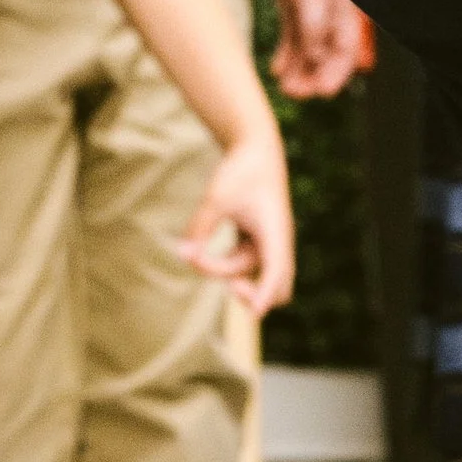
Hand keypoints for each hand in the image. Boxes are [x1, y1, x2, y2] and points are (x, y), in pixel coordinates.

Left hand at [180, 125, 295, 318]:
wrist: (255, 148)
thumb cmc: (240, 170)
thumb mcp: (216, 196)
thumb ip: (200, 226)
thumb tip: (183, 253)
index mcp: (276, 232)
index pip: (276, 272)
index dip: (265, 294)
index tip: (254, 313)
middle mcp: (277, 243)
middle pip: (278, 288)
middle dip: (251, 293)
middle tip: (227, 286)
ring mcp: (269, 243)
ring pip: (249, 274)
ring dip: (223, 270)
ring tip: (193, 253)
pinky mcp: (258, 240)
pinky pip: (244, 265)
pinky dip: (224, 264)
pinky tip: (201, 253)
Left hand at [267, 0, 367, 96]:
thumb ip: (314, 29)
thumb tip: (317, 59)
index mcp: (345, 10)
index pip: (347, 50)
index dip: (336, 73)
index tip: (322, 93)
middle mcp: (332, 14)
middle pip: (327, 53)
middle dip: (314, 75)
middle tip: (296, 94)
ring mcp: (313, 11)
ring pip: (309, 48)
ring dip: (299, 69)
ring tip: (284, 87)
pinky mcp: (296, 7)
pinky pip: (294, 37)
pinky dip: (287, 54)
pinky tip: (276, 69)